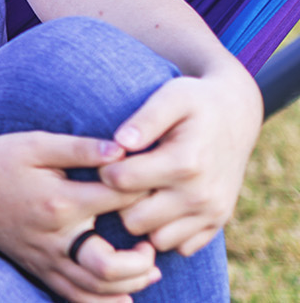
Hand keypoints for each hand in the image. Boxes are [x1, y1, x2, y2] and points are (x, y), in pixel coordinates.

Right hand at [0, 132, 159, 302]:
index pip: (120, 202)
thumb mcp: (36, 144)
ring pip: (96, 290)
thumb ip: (80, 148)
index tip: (154, 184)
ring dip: (131, 284)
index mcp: (60, 202)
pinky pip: (75, 297)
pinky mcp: (39, 269)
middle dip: (143, 260)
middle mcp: (55, 237)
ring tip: (147, 265)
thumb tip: (124, 151)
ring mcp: (45, 259)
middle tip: (150, 242)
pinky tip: (124, 293)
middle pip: (111, 267)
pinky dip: (104, 302)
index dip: (146, 191)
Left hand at [100, 73, 261, 254]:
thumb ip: (144, 118)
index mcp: (184, 163)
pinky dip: (166, 231)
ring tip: (138, 192)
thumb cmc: (195, 102)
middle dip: (119, 200)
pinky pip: (181, 246)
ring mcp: (211, 212)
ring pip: (156, 239)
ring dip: (142, 220)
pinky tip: (158, 205)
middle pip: (133, 219)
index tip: (109, 157)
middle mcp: (200, 195)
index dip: (105, 169)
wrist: (236, 115)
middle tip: (120, 179)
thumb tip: (120, 143)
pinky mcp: (217, 222)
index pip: (121, 182)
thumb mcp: (171, 96)